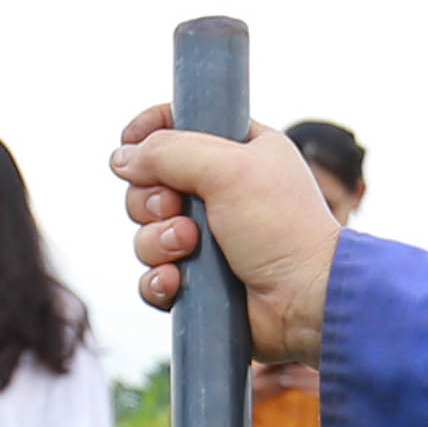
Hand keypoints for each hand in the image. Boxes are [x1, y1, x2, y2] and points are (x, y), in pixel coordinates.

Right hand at [109, 106, 340, 364]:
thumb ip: (169, 151)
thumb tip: (122, 157)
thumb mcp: (228, 168)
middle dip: (151, 199)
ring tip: (190, 247)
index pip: (178, 126)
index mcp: (237, 151)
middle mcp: (219, 192)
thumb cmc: (281, 227)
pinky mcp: (198, 283)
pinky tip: (177, 282)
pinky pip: (153, 277)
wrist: (306, 300)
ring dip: (158, 241)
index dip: (149, 131)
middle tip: (178, 208)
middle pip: (149, 184)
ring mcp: (207, 240)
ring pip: (146, 233)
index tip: (131, 142)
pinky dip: (159, 281)